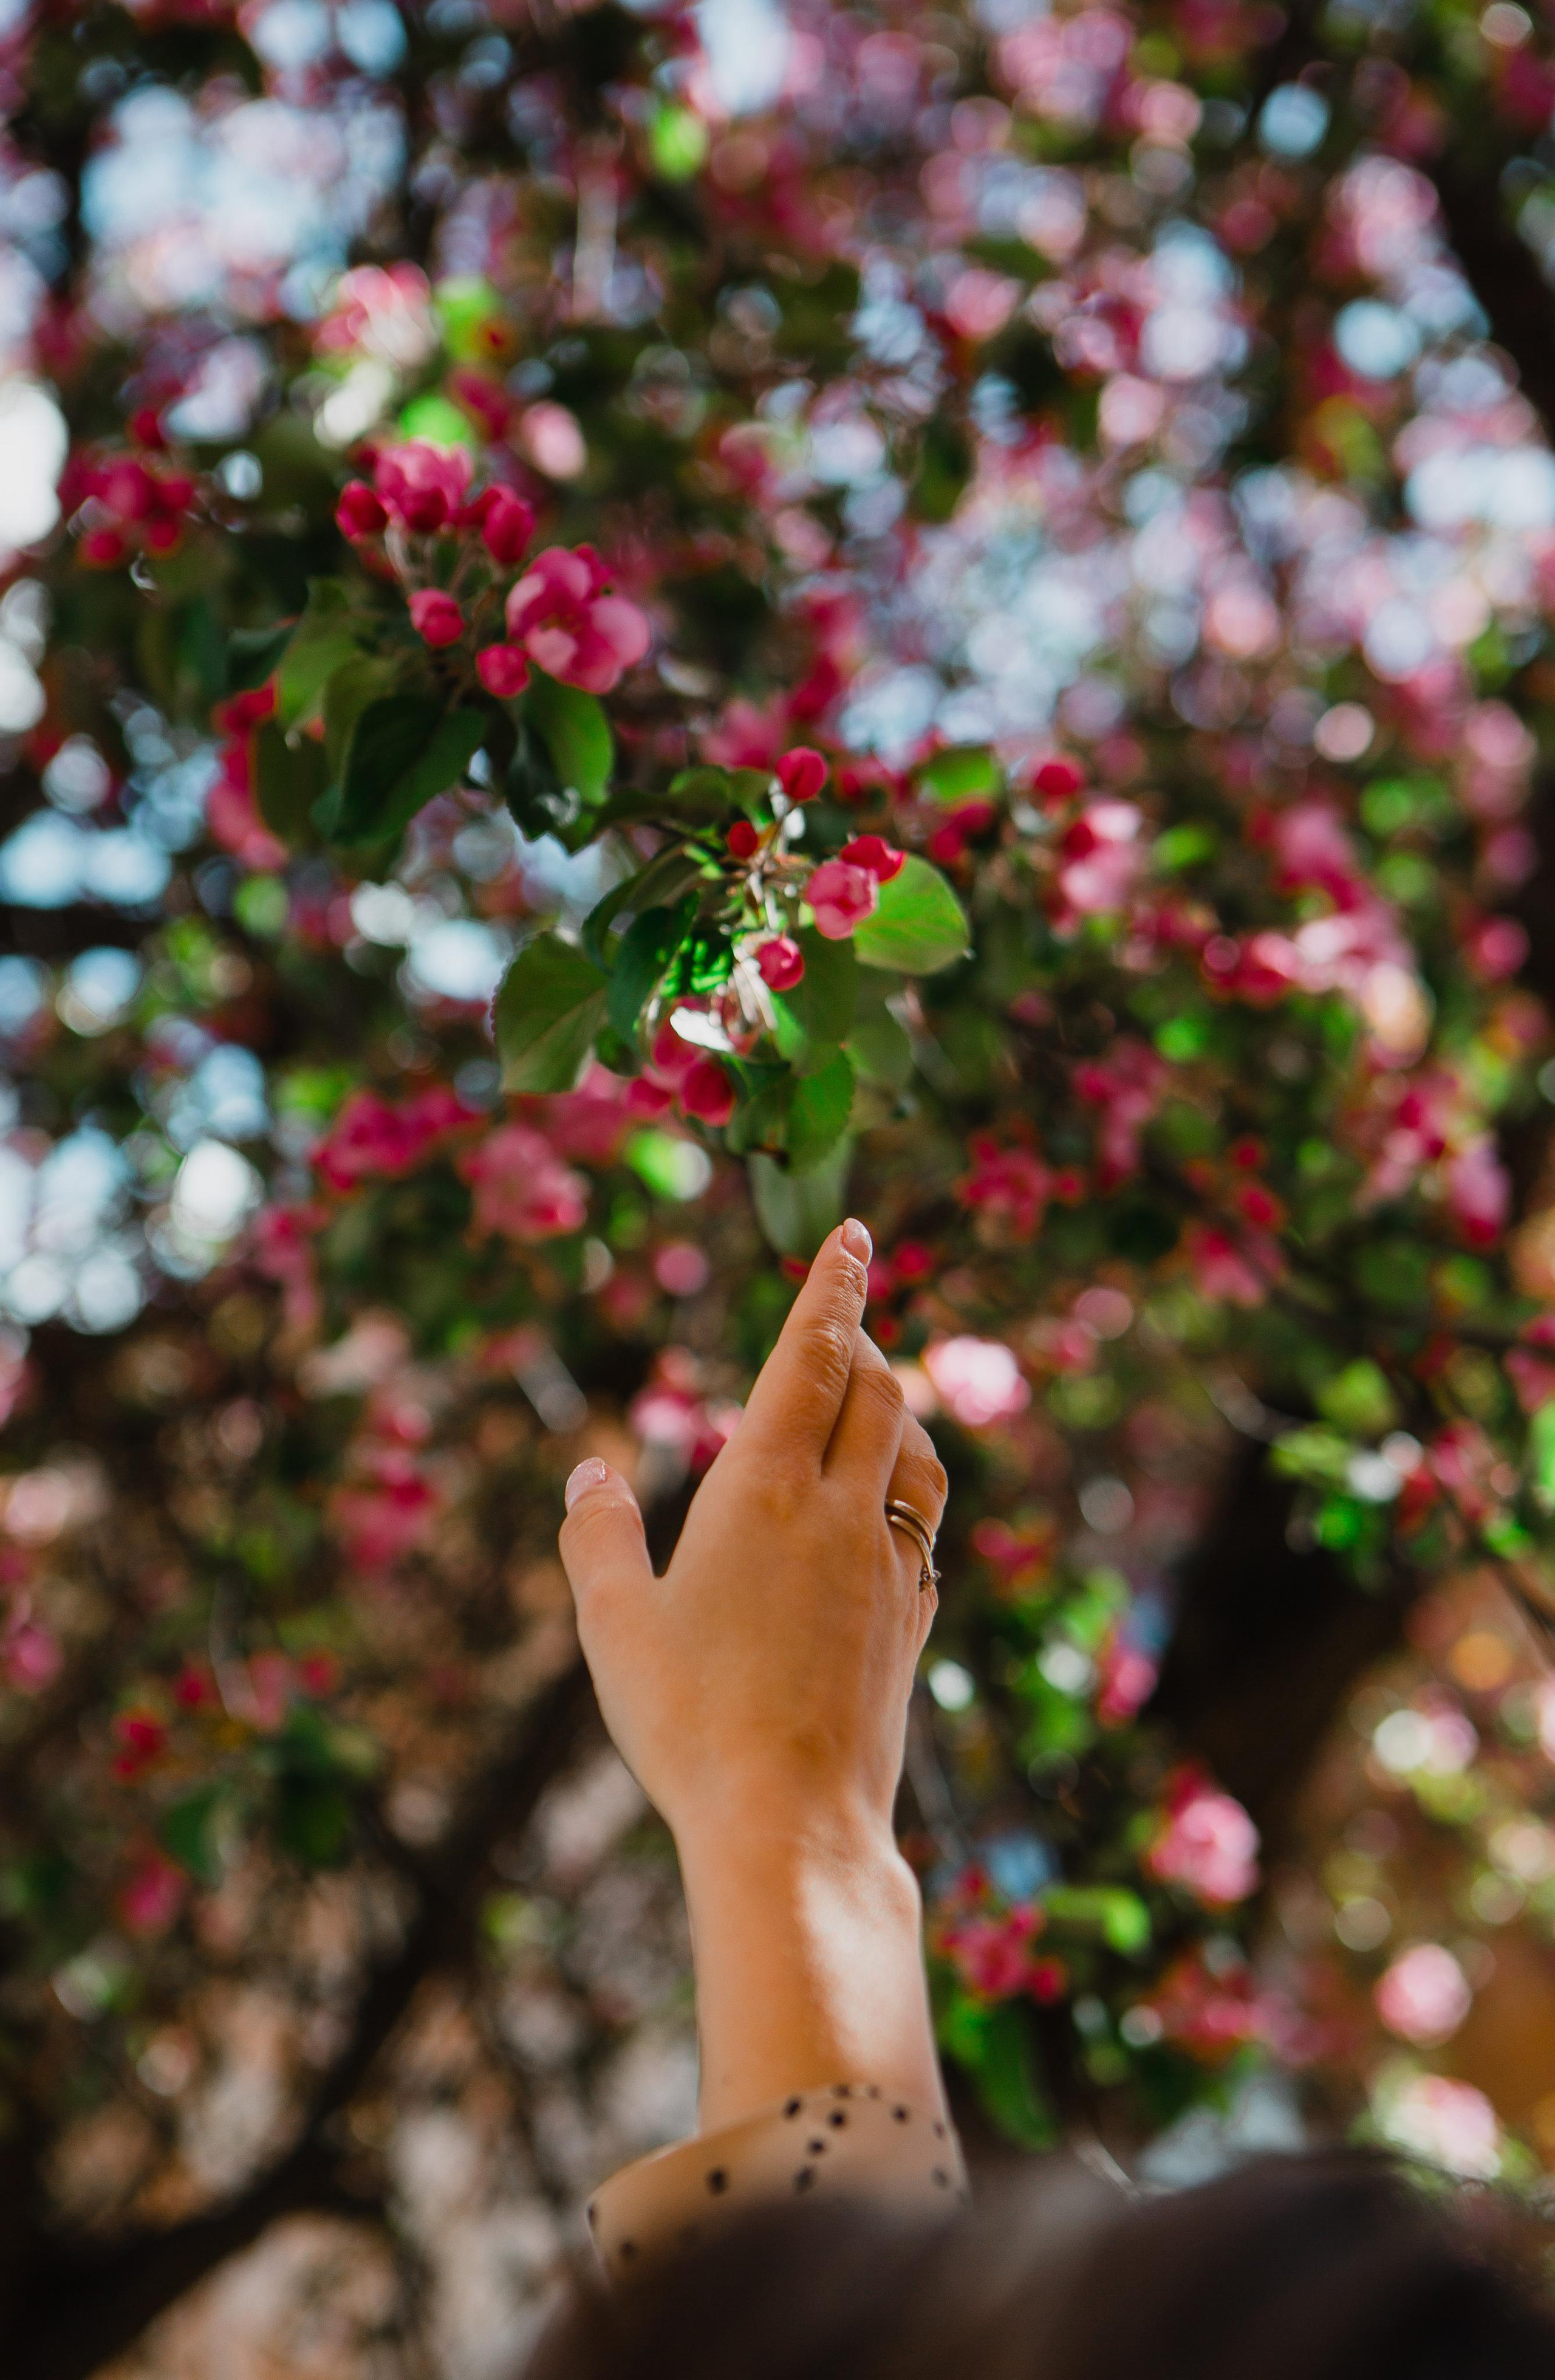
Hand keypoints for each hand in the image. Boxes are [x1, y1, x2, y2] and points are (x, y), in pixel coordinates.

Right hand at [558, 1218, 946, 1866]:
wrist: (794, 1826)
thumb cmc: (688, 1726)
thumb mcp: (614, 1626)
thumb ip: (597, 1537)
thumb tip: (587, 1473)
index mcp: (766, 1491)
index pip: (813, 1354)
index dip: (834, 1285)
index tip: (849, 1231)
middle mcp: (842, 1513)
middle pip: (878, 1388)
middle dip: (861, 1338)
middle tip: (840, 1320)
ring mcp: (888, 1567)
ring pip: (917, 1449)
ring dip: (897, 1405)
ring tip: (870, 1396)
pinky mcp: (912, 1619)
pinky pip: (926, 1521)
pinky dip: (911, 1481)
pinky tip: (887, 1503)